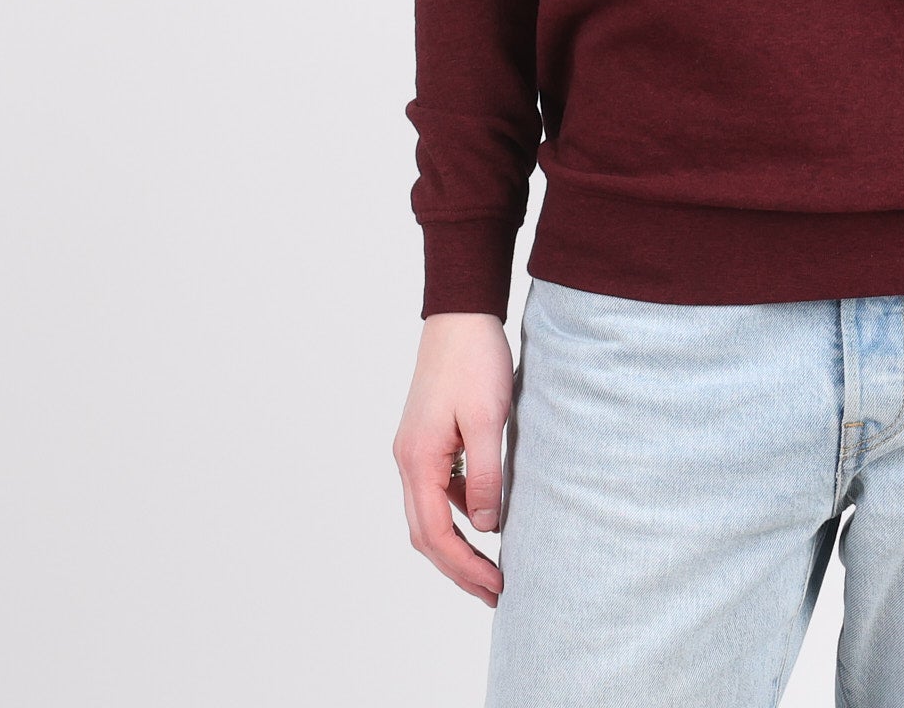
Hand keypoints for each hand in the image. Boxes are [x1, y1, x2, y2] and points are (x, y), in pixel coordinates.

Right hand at [392, 310, 513, 606]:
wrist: (462, 313)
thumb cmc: (475, 359)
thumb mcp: (489, 420)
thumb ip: (486, 476)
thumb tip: (487, 528)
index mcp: (418, 460)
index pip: (435, 534)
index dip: (464, 567)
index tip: (495, 586)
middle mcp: (408, 460)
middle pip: (425, 533)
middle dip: (458, 568)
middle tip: (495, 590)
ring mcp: (415, 450)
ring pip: (430, 514)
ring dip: (457, 544)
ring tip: (492, 566)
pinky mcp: (428, 440)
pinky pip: (439, 490)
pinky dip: (459, 513)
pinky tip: (488, 516)